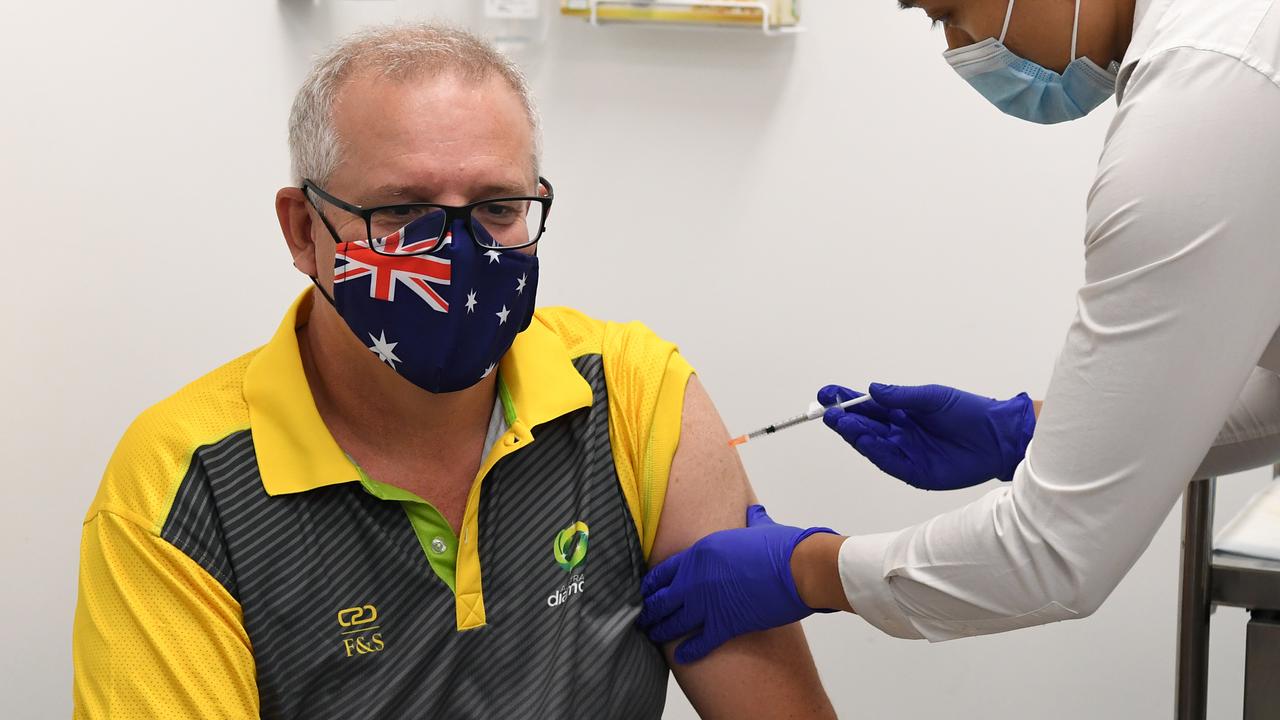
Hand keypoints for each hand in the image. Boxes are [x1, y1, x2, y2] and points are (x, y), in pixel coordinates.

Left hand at [637, 505, 835, 663]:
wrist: (798, 568)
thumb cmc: (782, 545)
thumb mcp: (759, 526)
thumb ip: (751, 520)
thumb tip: (754, 511)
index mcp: (701, 553)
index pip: (664, 571)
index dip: (651, 584)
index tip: (646, 592)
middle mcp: (697, 579)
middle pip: (662, 598)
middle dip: (650, 610)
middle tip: (643, 618)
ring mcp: (708, 603)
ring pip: (673, 622)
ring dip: (661, 630)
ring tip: (653, 635)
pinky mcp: (725, 624)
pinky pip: (699, 642)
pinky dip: (689, 652)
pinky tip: (682, 657)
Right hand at [818, 382, 1034, 489]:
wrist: (998, 438)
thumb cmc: (971, 413)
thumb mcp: (934, 398)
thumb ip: (902, 396)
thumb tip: (872, 390)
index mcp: (903, 412)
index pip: (867, 407)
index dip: (845, 400)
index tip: (826, 394)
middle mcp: (900, 433)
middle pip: (865, 426)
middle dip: (845, 418)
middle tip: (828, 411)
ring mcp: (906, 453)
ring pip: (873, 444)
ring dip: (855, 434)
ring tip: (840, 421)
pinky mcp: (915, 472)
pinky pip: (889, 462)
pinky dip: (874, 451)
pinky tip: (864, 439)